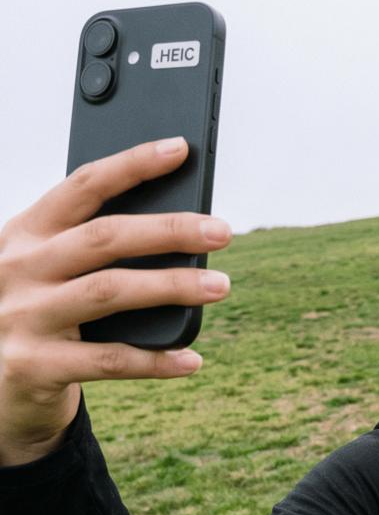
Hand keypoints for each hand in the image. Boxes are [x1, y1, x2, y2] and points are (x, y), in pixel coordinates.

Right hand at [0, 136, 232, 456]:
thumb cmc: (39, 312)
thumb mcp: (51, 271)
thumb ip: (94, 250)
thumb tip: (182, 232)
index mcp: (27, 232)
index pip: (83, 186)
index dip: (132, 164)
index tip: (180, 149)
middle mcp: (20, 267)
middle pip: (104, 237)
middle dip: (169, 230)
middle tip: (223, 231)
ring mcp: (24, 315)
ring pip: (109, 291)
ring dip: (172, 286)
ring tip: (220, 286)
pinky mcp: (34, 364)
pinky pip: (108, 361)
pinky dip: (155, 361)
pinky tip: (191, 359)